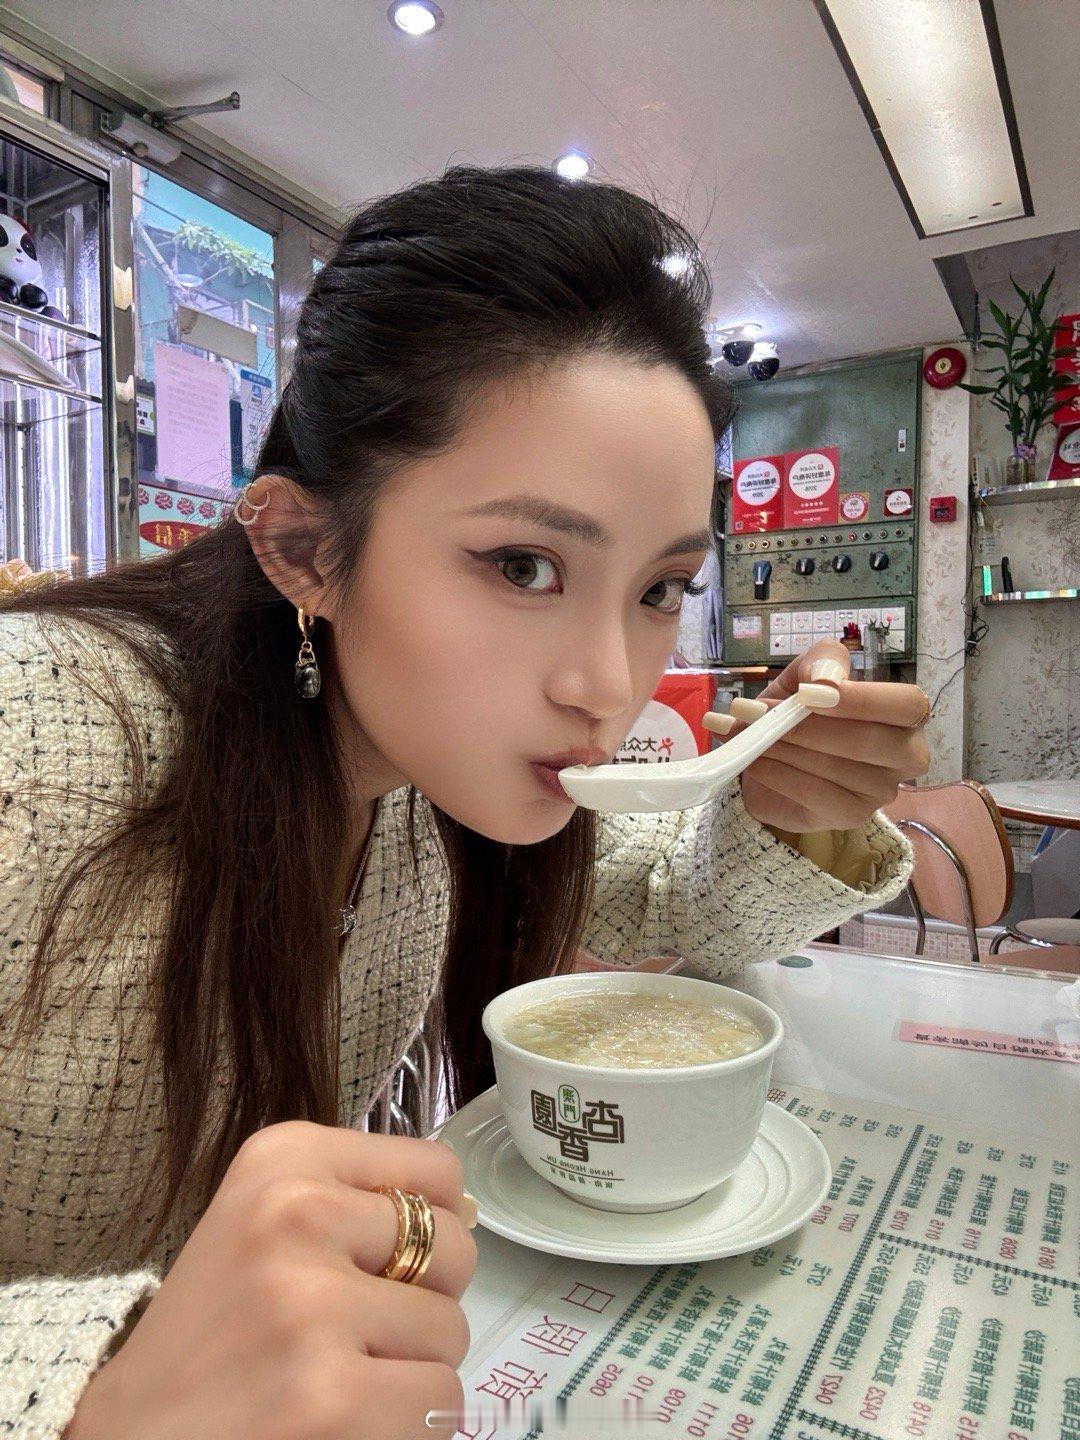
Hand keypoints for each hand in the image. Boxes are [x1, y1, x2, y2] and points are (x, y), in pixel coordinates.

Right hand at [64, 1122, 477, 1439]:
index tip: (379, 1263)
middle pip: (456, 1249)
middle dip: (424, 1303)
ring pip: (452, 1335)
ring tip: (336, 1384)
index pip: (435, 1172)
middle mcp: (296, 1213)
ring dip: (411, 1372)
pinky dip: (406, 1428)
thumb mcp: (265, 1229)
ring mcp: (314, 1305)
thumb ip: (359, 1206)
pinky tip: (341, 1427)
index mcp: (281, 1158)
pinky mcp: (331, 1396)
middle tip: (351, 1336)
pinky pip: (439, 1403)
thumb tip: (468, 1211)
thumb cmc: (208, 1342)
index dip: (430, 1228)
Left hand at [707, 639, 929, 831]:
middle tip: (756, 712)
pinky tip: (754, 761)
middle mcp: (906, 755)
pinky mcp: (852, 815)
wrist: (771, 759)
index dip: (862, 699)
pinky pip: (815, 794)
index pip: (907, 705)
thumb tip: (823, 678)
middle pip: (868, 740)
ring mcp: (882, 790)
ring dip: (782, 747)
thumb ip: (822, 661)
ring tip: (747, 732)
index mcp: (906, 714)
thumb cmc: (801, 712)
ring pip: (835, 767)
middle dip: (805, 726)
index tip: (807, 694)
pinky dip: (777, 774)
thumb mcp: (807, 674)